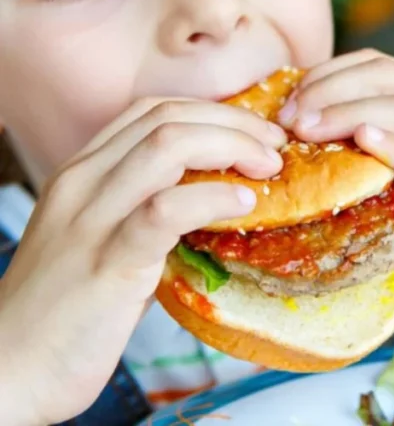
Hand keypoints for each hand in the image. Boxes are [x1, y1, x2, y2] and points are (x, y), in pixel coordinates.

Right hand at [0, 100, 285, 424]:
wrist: (9, 372)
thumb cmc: (65, 314)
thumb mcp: (105, 242)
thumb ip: (147, 213)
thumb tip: (218, 198)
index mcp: (81, 175)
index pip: (152, 111)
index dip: (214, 112)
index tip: (257, 134)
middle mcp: (82, 185)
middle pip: (168, 118)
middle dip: (234, 124)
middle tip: (276, 149)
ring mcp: (91, 220)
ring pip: (167, 146)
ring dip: (233, 148)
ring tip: (269, 170)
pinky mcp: (106, 263)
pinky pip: (166, 209)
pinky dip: (214, 197)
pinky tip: (244, 204)